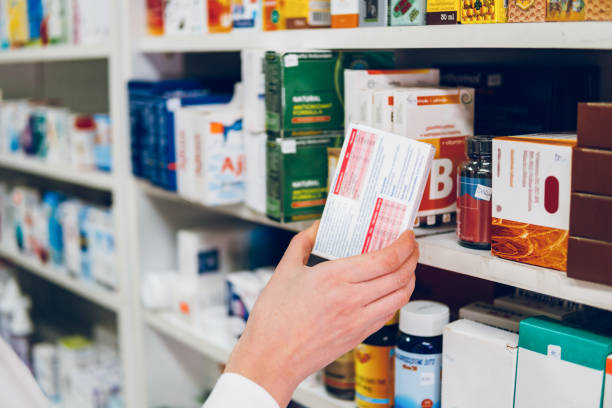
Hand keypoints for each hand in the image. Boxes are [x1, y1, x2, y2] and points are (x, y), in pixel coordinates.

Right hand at [224, 222, 417, 406]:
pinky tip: (390, 290)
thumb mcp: (285, 270)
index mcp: (334, 278)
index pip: (385, 258)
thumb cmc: (274, 319)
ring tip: (406, 267)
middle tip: (411, 246)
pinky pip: (388, 314)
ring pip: (400, 296)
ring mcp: (358, 321)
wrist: (272, 358)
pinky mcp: (359, 336)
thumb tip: (318, 227)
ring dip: (410, 278)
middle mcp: (351, 300)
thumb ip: (303, 243)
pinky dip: (396, 298)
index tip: (407, 235)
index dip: (404, 245)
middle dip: (413, 257)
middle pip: (400, 275)